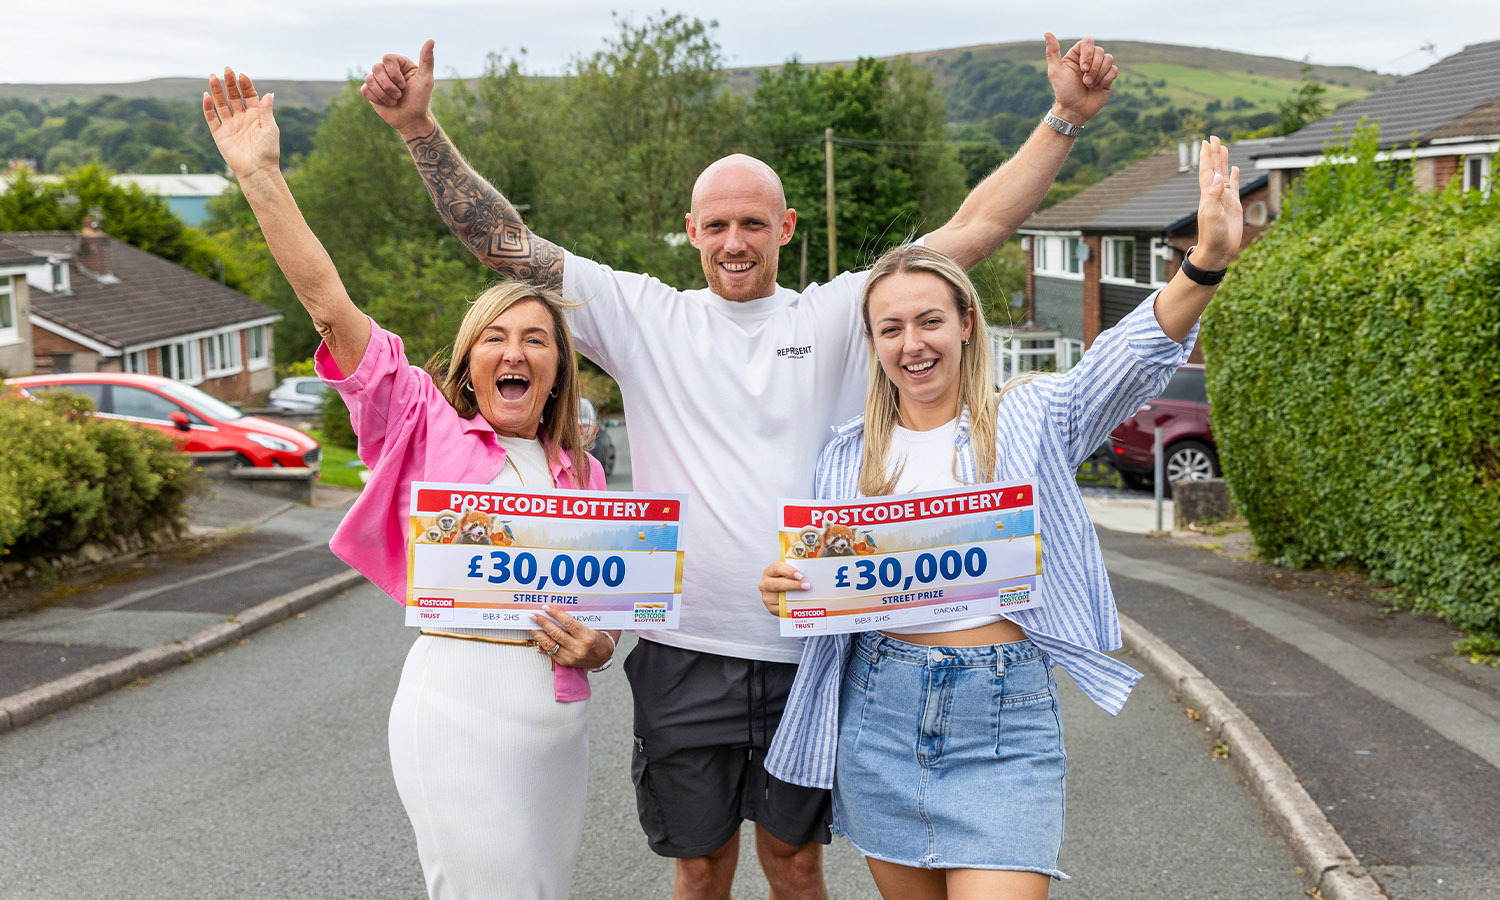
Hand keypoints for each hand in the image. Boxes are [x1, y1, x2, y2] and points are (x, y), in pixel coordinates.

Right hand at [202, 69, 279, 179]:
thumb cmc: (267, 151)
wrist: (257, 170)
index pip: (249, 96)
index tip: (241, 75)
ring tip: (212, 77)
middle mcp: (242, 119)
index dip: (245, 85)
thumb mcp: (270, 128)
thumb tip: (269, 93)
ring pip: (221, 104)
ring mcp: (230, 126)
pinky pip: (212, 119)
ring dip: (217, 91)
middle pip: (234, 97)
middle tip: (226, 70)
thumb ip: (266, 110)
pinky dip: (208, 108)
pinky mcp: (220, 135)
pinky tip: (206, 96)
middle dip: (230, 84)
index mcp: (256, 116)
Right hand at [361, 39, 436, 138]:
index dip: (393, 73)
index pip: (387, 58)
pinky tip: (386, 103)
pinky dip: (377, 99)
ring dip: (384, 95)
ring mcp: (378, 80)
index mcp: (399, 63)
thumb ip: (427, 60)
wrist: (411, 120)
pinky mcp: (370, 91)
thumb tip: (431, 40)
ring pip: (369, 79)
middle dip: (389, 86)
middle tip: (400, 95)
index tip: (404, 85)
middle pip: (376, 68)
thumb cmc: (420, 100)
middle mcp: (387, 69)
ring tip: (395, 101)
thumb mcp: (426, 79)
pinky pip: (365, 90)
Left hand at [529, 604, 616, 668]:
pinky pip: (550, 651)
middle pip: (556, 633)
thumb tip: (560, 610)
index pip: (568, 623)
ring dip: (538, 633)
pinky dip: (543, 642)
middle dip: (543, 623)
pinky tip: (538, 635)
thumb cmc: (598, 639)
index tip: (546, 607)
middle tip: (533, 615)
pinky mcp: (565, 662)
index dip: (556, 614)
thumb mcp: (593, 627)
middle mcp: (578, 648)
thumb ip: (578, 620)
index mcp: (588, 637)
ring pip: (550, 644)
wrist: (602, 657)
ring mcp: (571, 657)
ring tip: (531, 625)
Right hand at [759, 561, 809, 615]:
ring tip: (806, 595)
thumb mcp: (791, 572)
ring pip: (780, 597)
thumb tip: (812, 570)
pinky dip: (793, 606)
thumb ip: (798, 570)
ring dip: (795, 597)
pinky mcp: (771, 608)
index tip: (800, 575)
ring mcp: (767, 596)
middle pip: (777, 584)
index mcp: (770, 571)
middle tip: (806, 585)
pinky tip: (801, 604)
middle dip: (793, 585)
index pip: (777, 568)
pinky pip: (782, 608)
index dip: (789, 571)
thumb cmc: (790, 580)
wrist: (785, 594)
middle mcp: (765, 583)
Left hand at [1044, 33, 1117, 124]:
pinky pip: (1114, 70)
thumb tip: (1047, 33)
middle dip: (1093, 68)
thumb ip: (1053, 52)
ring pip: (1109, 59)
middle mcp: (1088, 60)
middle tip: (1084, 81)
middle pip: (1100, 51)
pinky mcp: (1107, 77)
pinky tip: (1098, 88)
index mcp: (1076, 56)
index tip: (1082, 68)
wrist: (1074, 110)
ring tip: (1090, 85)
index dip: (1088, 54)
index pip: (1088, 42)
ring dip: (1099, 74)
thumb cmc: (1063, 91)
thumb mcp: (1055, 71)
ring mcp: (1099, 68)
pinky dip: (1106, 79)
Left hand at [1190, 137, 1242, 269]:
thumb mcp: (1212, 215)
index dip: (1207, 156)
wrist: (1218, 252)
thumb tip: (1216, 177)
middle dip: (1214, 153)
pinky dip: (1235, 177)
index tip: (1207, 142)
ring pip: (1224, 175)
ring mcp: (1224, 199)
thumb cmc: (1213, 236)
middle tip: (1214, 138)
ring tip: (1223, 148)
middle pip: (1214, 169)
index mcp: (1208, 195)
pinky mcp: (1234, 206)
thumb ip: (1214, 196)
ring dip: (1223, 162)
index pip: (1207, 171)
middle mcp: (1215, 194)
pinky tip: (1235, 169)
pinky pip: (1234, 187)